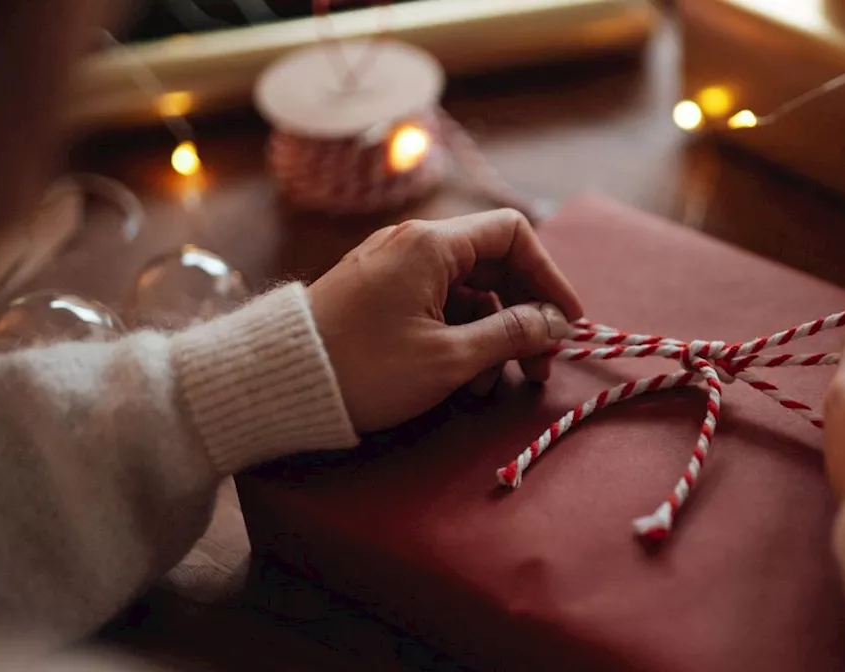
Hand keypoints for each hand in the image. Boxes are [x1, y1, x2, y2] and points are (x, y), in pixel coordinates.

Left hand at [307, 209, 582, 432]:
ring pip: (467, 292)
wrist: (278, 382)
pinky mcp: (379, 295)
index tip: (566, 322)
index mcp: (432, 244)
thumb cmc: (363, 367)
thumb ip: (511, 334)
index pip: (514, 234)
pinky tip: (461, 380)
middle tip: (539, 366)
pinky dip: (459, 338)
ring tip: (493, 386)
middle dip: (523, 316)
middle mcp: (414, 244)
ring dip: (491, 336)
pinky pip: (437, 306)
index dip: (549, 276)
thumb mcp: (449, 358)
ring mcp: (394, 268)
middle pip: (494, 265)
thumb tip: (554, 322)